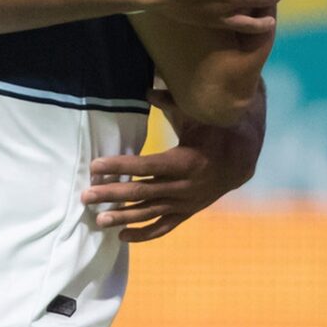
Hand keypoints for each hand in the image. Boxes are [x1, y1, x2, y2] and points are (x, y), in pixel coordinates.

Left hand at [81, 86, 265, 242]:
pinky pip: (163, 227)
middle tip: (85, 195)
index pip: (145, 166)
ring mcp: (185, 203)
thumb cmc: (213, 130)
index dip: (119, 166)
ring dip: (123, 217)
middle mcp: (183, 187)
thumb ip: (170, 102)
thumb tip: (147, 90)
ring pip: (149, 213)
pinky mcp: (187, 212)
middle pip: (141, 193)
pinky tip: (122, 236)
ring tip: (98, 219)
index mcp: (184, 161)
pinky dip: (143, 233)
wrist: (240, 158)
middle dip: (112, 194)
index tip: (95, 166)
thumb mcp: (195, 114)